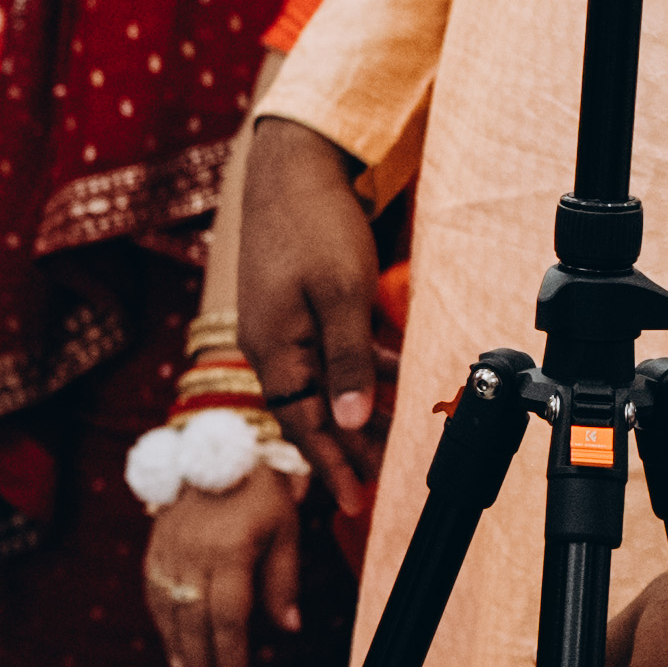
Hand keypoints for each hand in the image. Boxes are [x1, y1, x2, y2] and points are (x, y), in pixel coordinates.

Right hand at [145, 467, 305, 666]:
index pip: (229, 613)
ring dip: (177, 645)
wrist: (217, 446)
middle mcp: (194, 551)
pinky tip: (170, 641)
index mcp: (230, 549)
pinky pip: (153, 589)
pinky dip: (160, 619)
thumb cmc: (262, 492)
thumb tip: (287, 628)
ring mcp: (169, 547)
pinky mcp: (155, 543)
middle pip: (195, 617)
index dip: (231, 650)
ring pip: (169, 607)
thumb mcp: (286, 529)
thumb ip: (283, 580)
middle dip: (202, 657)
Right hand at [240, 114, 382, 526]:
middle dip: (348, 446)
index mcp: (274, 348)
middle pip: (312, 411)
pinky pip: (327, 352)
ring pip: (323, 382)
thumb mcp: (340, 294)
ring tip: (395, 433)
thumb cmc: (314, 223)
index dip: (331, 464)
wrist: (292, 165)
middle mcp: (272, 343)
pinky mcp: (296, 304)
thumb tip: (351, 420)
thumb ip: (347, 360)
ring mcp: (282, 323)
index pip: (303, 425)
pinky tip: (389, 375)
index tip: (354, 501)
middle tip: (382, 478)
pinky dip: (358, 369)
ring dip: (358, 409)